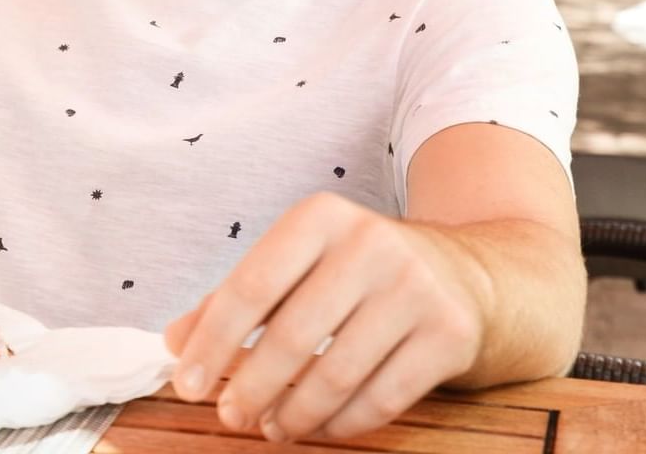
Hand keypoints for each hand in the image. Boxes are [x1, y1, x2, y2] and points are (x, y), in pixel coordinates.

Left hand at [164, 193, 484, 443]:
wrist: (469, 274)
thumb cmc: (363, 270)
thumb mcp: (300, 262)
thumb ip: (236, 297)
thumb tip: (176, 341)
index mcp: (320, 218)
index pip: (252, 285)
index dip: (213, 340)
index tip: (186, 382)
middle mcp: (369, 245)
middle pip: (292, 334)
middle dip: (251, 387)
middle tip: (229, 416)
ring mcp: (415, 289)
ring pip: (337, 372)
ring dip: (295, 413)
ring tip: (271, 427)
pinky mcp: (449, 334)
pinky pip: (383, 397)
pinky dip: (342, 422)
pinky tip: (319, 427)